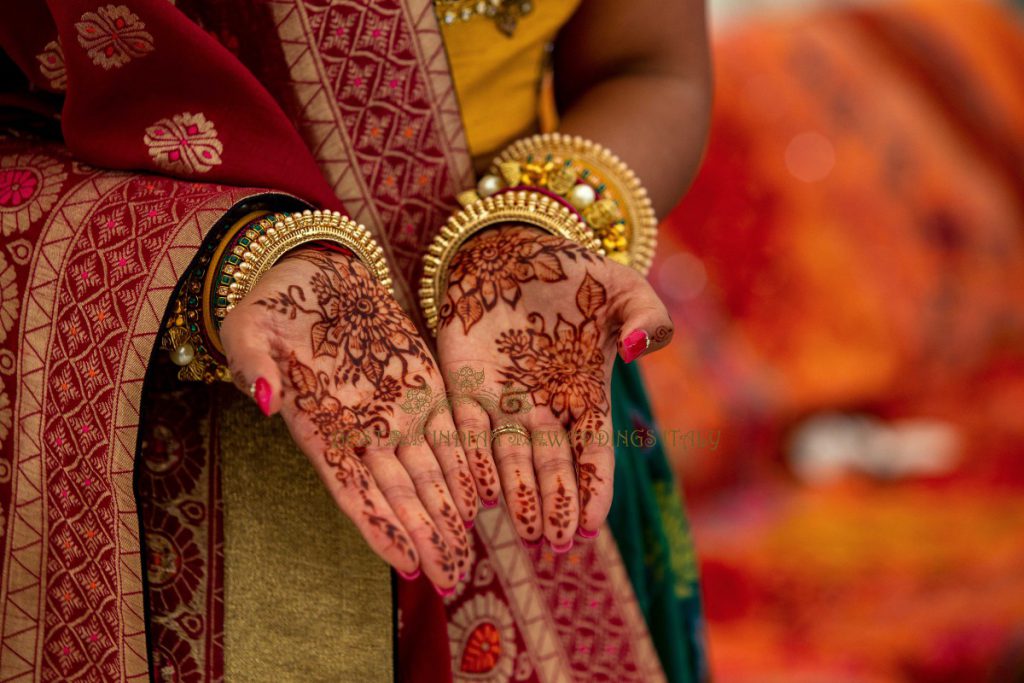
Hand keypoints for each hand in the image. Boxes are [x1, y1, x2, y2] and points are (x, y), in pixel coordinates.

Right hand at [220, 249, 477, 591]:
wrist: (313, 275)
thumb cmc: (273, 307)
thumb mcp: (249, 330)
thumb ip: (253, 364)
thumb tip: (263, 397)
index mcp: (321, 428)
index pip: (353, 489)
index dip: (380, 527)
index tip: (406, 564)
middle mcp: (363, 430)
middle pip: (400, 493)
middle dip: (425, 536)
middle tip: (450, 578)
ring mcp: (394, 409)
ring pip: (429, 471)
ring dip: (449, 513)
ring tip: (468, 553)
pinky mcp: (421, 382)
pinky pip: (449, 430)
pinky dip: (465, 463)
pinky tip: (483, 496)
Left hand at [435, 226, 672, 546]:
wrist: (515, 247)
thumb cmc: (576, 272)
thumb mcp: (625, 288)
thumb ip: (646, 317)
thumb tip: (639, 349)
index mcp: (585, 394)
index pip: (593, 451)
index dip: (594, 488)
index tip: (592, 524)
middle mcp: (544, 407)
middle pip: (551, 465)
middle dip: (556, 504)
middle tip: (557, 542)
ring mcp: (503, 400)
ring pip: (508, 457)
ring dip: (516, 494)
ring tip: (525, 530)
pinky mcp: (464, 385)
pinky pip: (465, 429)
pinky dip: (471, 459)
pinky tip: (475, 491)